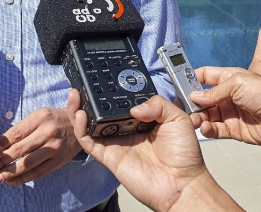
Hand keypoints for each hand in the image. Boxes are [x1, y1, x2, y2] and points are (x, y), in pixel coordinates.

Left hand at [0, 105, 81, 184]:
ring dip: (10, 172)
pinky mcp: (59, 161)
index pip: (15, 134)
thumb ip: (21, 128)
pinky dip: (23, 178)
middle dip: (0, 161)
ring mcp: (54, 148)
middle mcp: (48, 132)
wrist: (82, 125)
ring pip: (28, 163)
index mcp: (40, 117)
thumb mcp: (39, 115)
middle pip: (19, 149)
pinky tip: (12, 181)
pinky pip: (38, 172)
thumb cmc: (55, 119)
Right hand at [66, 90, 221, 211]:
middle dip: (89, 98)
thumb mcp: (177, 118)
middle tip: (81, 83)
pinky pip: (89, 143)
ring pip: (91, 125)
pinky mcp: (110, 157)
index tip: (102, 77)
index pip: (121, 101)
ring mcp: (117, 143)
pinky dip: (81, 130)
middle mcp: (127, 130)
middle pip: (102, 111)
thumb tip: (133, 107)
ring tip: (75, 95)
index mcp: (143, 118)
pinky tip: (81, 116)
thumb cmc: (184, 154)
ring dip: (79, 111)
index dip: (111, 91)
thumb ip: (157, 105)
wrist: (183, 182)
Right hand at [190, 66, 260, 145]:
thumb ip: (214, 91)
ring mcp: (230, 113)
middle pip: (203, 98)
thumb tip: (195, 96)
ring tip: (193, 120)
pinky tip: (205, 128)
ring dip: (198, 118)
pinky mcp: (234, 130)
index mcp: (229, 79)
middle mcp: (228, 96)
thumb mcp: (238, 84)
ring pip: (207, 115)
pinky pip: (215, 130)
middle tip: (183, 108)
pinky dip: (208, 130)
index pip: (204, 76)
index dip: (191, 79)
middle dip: (192, 103)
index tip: (178, 83)